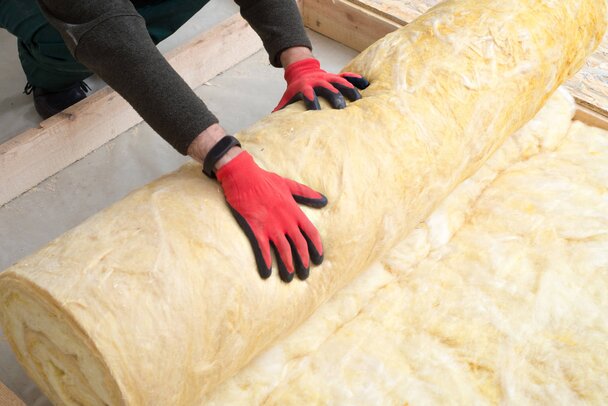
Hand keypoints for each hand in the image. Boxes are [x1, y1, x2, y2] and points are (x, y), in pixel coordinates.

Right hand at [216, 151, 326, 281]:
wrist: (243, 176)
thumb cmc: (265, 180)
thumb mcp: (289, 185)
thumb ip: (307, 193)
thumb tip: (324, 199)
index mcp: (295, 211)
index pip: (312, 233)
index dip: (317, 247)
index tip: (319, 258)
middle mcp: (286, 221)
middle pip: (300, 246)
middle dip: (304, 261)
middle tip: (305, 274)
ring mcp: (271, 226)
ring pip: (284, 250)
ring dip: (288, 265)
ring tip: (289, 277)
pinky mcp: (256, 229)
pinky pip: (263, 249)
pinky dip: (266, 262)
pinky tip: (267, 272)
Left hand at [274, 57, 369, 111]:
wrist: (301, 70)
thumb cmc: (295, 89)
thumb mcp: (288, 97)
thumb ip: (282, 109)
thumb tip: (273, 121)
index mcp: (306, 88)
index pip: (309, 96)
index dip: (312, 103)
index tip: (317, 113)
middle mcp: (319, 81)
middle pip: (327, 88)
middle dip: (334, 97)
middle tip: (341, 108)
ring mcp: (329, 77)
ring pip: (341, 82)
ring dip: (350, 89)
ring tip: (359, 99)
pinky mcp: (337, 76)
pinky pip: (348, 76)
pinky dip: (357, 79)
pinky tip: (366, 84)